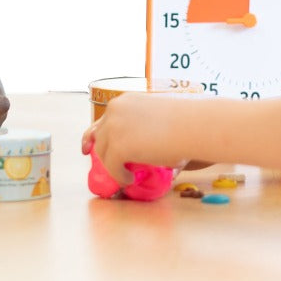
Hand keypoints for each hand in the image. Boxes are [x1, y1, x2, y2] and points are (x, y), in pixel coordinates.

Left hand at [80, 92, 194, 186]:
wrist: (192, 126)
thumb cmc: (184, 122)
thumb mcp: (156, 118)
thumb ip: (142, 129)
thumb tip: (142, 149)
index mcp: (123, 101)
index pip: (102, 121)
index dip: (93, 137)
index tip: (87, 148)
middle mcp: (114, 110)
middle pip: (99, 138)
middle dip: (104, 154)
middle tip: (115, 167)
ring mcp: (113, 128)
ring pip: (103, 154)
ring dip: (113, 166)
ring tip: (128, 174)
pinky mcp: (116, 147)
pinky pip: (111, 167)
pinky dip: (119, 176)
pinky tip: (129, 179)